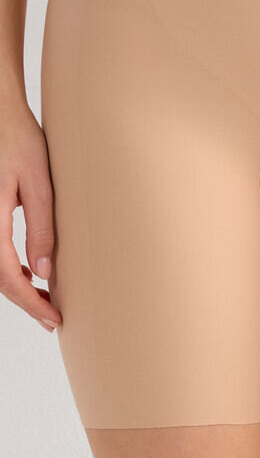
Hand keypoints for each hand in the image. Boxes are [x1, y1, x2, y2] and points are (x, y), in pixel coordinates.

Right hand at [0, 100, 61, 331]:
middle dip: (25, 300)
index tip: (53, 319)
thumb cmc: (18, 139)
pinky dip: (9, 266)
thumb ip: (41, 228)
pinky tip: (29, 270)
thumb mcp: (38, 182)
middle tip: (53, 317)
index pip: (9, 276)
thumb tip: (46, 271)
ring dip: (17, 285)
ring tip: (45, 298)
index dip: (30, 302)